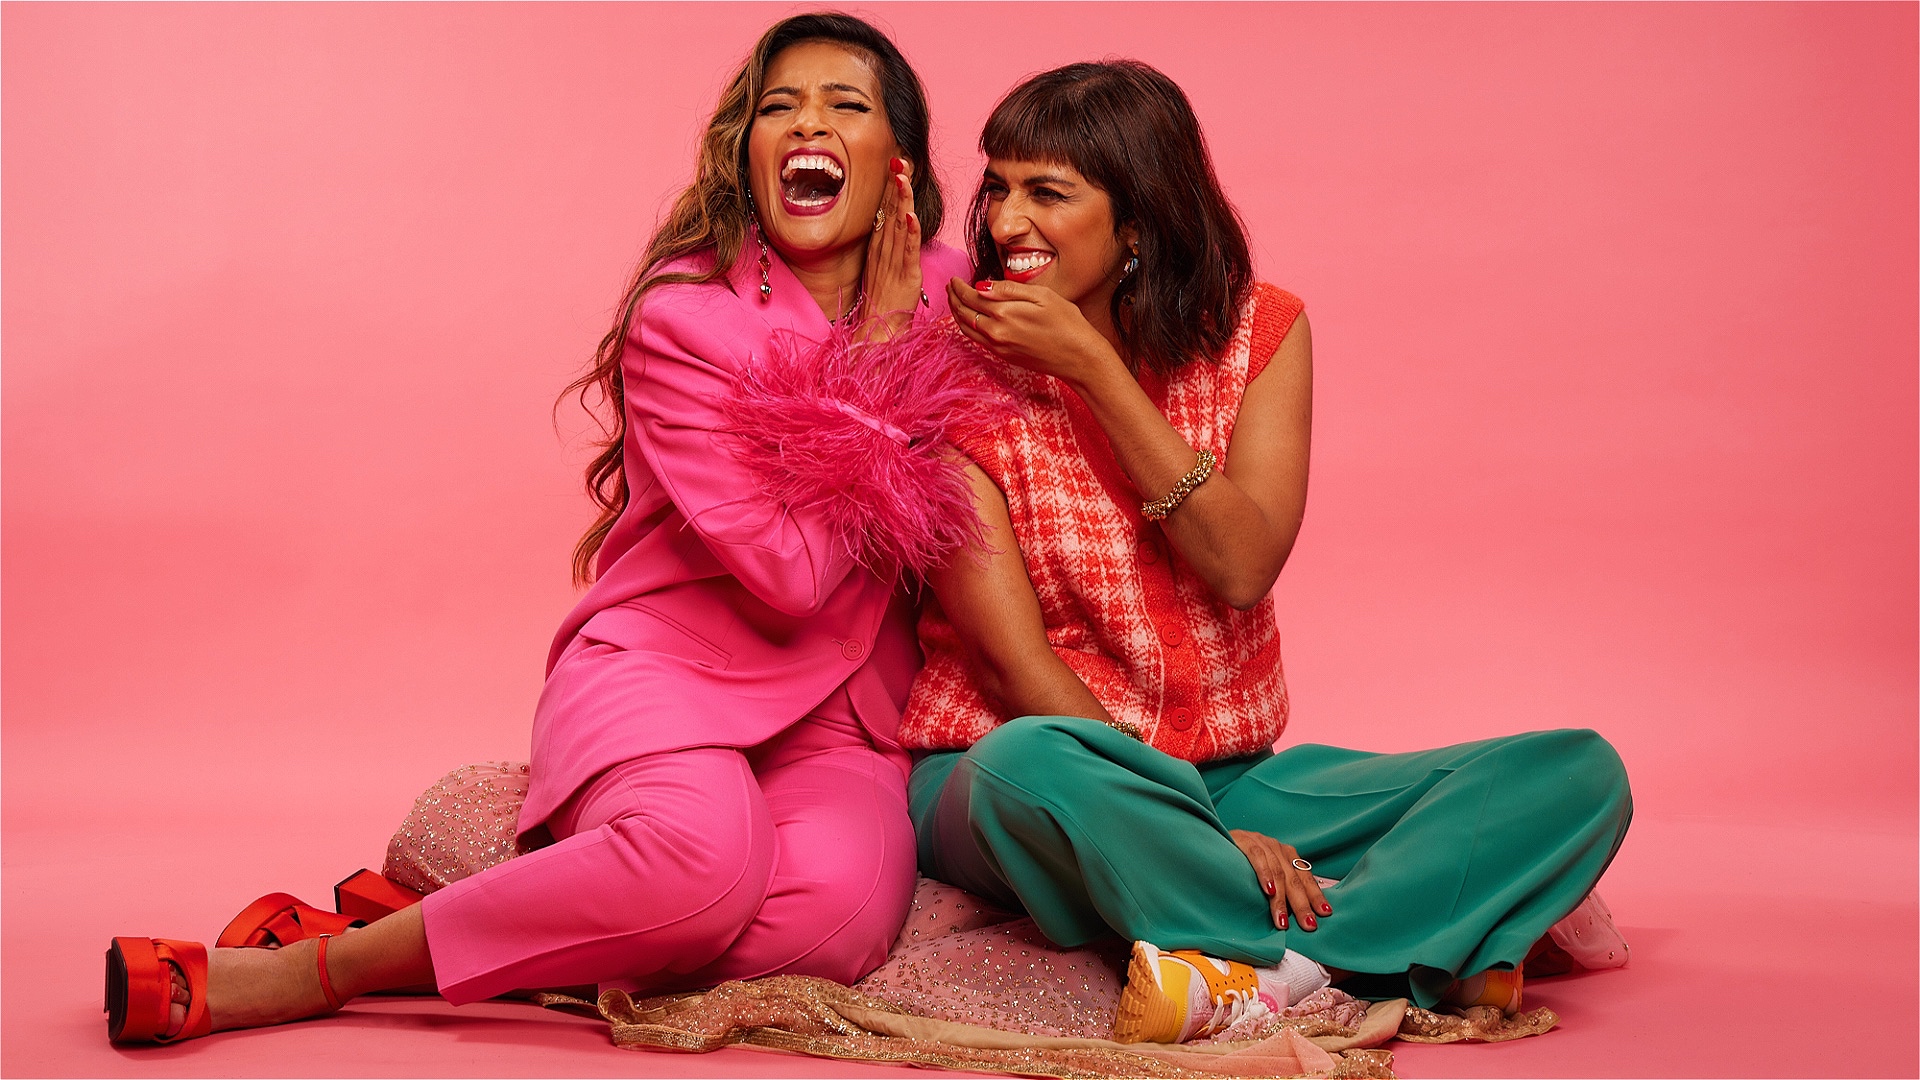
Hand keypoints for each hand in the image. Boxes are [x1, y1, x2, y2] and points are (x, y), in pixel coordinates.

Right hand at [858, 157, 922, 339]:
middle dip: (895, 184)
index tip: (895, 164)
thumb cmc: (882, 302)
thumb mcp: (883, 269)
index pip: (884, 211)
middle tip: (899, 159)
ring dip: (901, 199)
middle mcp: (883, 251)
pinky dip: (910, 232)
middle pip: (889, 211)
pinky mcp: (905, 275)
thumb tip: (895, 228)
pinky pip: (908, 250)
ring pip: (898, 225)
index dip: (890, 187)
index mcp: (878, 248)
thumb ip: (889, 248)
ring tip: (903, 176)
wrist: (878, 329)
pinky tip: (910, 215)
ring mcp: (893, 262)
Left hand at [947, 277, 1121, 384]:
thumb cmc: (1067, 323)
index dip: (959, 287)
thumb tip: (983, 285)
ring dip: (956, 313)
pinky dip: (966, 327)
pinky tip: (968, 319)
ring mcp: (998, 346)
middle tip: (950, 287)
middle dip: (953, 298)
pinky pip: (976, 340)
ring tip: (954, 300)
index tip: (955, 279)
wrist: (1078, 357)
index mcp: (1005, 313)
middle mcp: (996, 332)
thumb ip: (1010, 289)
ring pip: (966, 328)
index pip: (971, 297)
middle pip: (964, 313)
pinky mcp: (1003, 356)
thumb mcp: (1042, 296)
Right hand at [1229, 829, 1331, 931]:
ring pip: (1278, 872)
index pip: (1305, 876)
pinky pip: (1258, 858)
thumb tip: (1294, 914)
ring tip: (1283, 921)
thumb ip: (1278, 886)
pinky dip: (1265, 875)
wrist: (1210, 839)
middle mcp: (1277, 847)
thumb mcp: (1263, 873)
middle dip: (1302, 904)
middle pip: (1294, 878)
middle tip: (1308, 924)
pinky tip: (1269, 891)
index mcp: (1286, 854)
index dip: (1315, 895)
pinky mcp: (1244, 840)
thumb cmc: (1238, 861)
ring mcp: (1262, 842)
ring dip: (1281, 900)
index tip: (1324, 913)